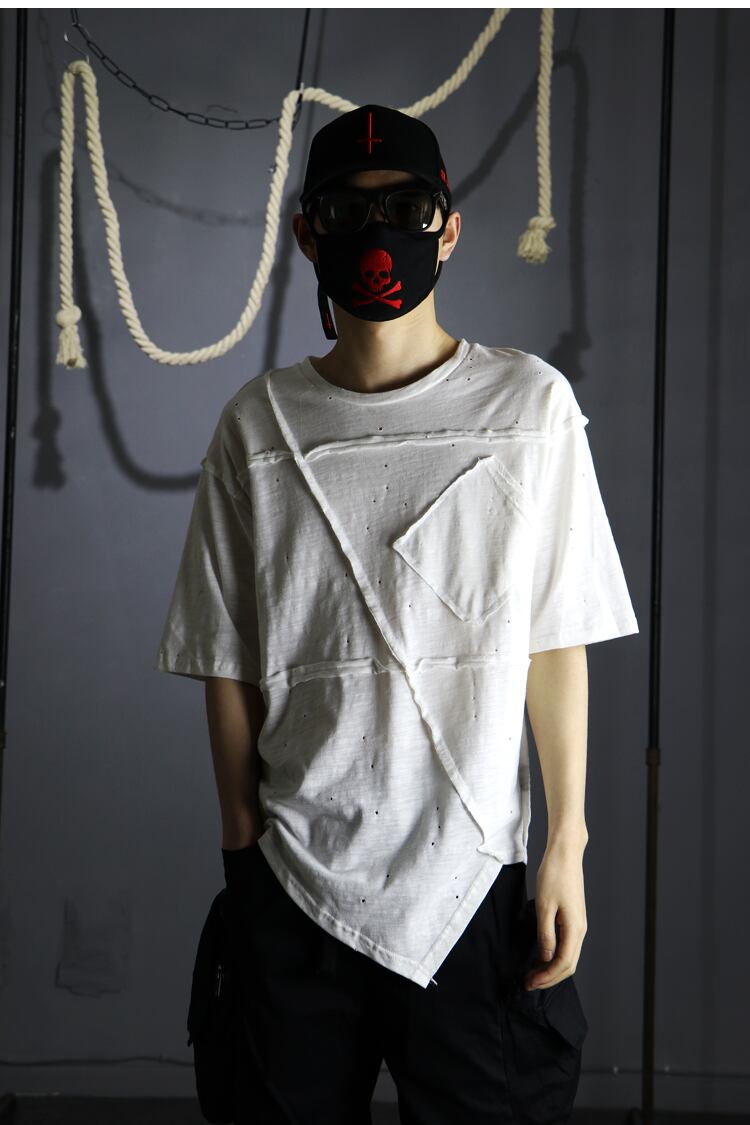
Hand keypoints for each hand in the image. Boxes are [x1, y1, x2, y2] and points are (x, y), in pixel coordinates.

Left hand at [525, 841, 587, 990]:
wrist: (565, 854)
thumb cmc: (554, 875)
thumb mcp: (544, 906)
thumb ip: (546, 934)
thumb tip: (546, 958)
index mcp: (575, 928)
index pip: (563, 963)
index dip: (546, 977)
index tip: (529, 982)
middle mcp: (580, 929)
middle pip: (568, 965)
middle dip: (549, 978)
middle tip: (528, 983)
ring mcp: (578, 924)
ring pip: (568, 956)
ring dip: (551, 968)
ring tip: (532, 973)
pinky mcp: (573, 919)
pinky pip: (567, 945)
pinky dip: (554, 956)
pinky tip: (540, 956)